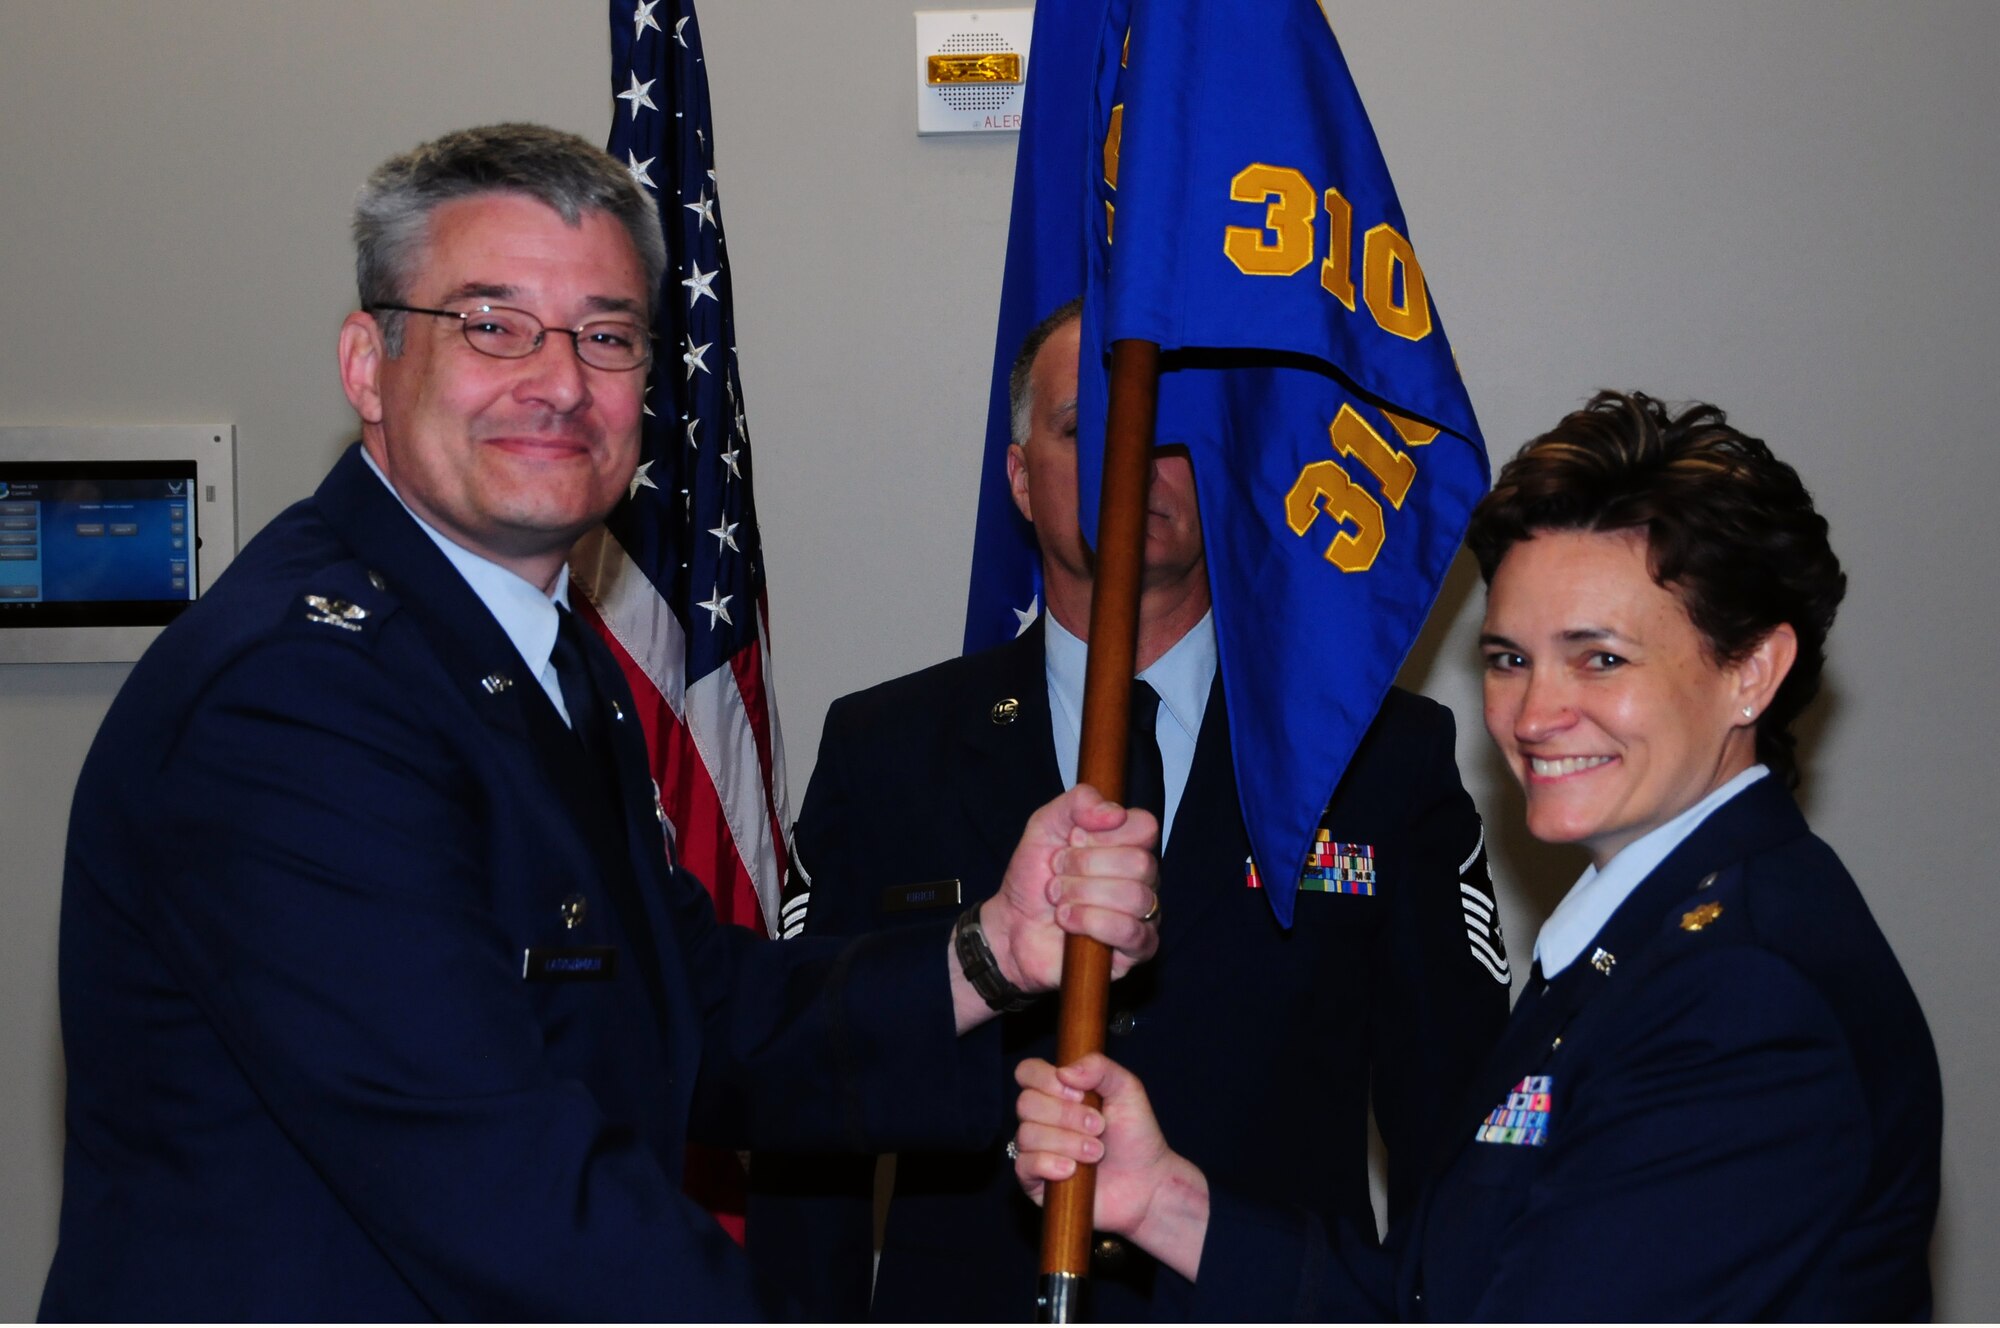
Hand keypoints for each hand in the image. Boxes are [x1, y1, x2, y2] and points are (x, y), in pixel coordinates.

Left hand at [984, 784, 1160, 993]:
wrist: (1011, 924)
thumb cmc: (1033, 876)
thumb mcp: (1045, 825)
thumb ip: (1077, 802)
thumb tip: (1114, 813)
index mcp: (1128, 846)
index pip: (1145, 827)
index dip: (1104, 834)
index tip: (1072, 841)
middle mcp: (1143, 879)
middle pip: (1139, 863)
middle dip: (1085, 867)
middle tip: (1057, 874)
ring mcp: (1143, 915)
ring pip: (1134, 897)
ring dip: (1082, 895)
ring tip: (1058, 900)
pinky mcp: (1135, 951)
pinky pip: (1132, 933)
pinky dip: (1092, 923)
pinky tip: (1067, 921)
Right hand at [1012, 1053, 1209, 1280]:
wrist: (1146, 1183)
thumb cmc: (1136, 1136)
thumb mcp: (1127, 1089)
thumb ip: (1099, 1067)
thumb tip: (1063, 1072)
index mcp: (1058, 1091)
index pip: (1028, 1072)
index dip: (1046, 1079)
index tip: (1079, 1094)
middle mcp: (1042, 1118)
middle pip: (1026, 1103)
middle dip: (1066, 1115)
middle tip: (1099, 1127)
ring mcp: (1036, 1149)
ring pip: (1027, 1135)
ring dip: (1067, 1142)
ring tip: (1096, 1152)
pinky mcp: (1034, 1180)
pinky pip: (1024, 1165)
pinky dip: (1050, 1164)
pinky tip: (1073, 1170)